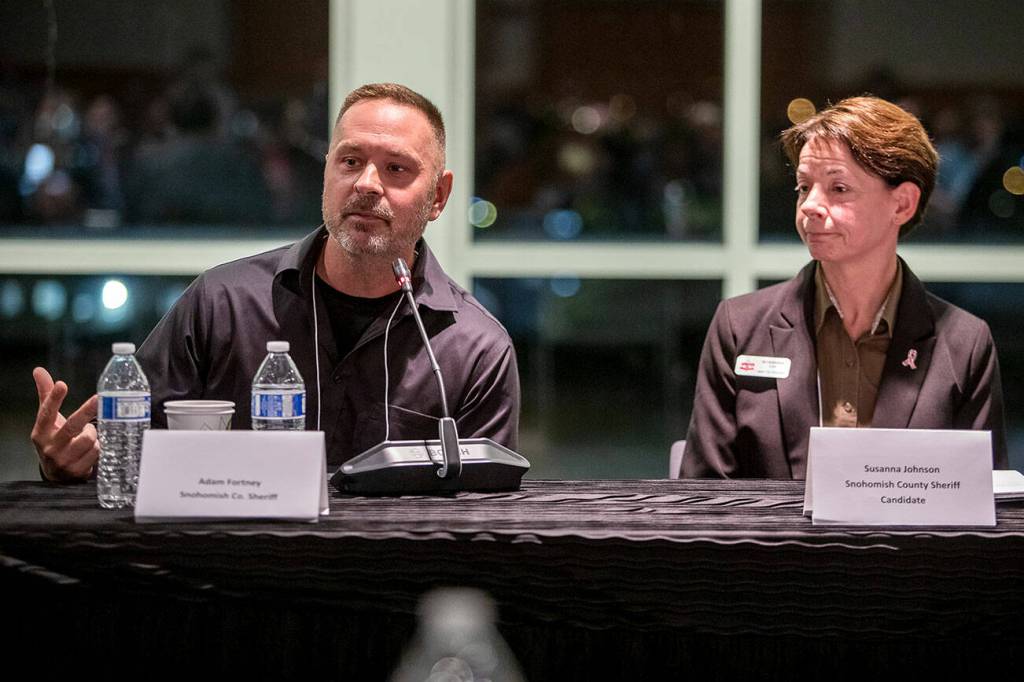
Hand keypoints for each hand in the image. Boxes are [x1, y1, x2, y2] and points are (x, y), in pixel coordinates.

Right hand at [31, 367, 99, 481]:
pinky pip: (97, 452)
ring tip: (87, 436)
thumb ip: (46, 396)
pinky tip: (91, 449)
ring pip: (90, 439)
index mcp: (41, 433)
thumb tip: (39, 371)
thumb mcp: (48, 421)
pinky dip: (98, 448)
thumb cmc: (54, 441)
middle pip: (72, 426)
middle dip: (87, 411)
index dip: (54, 399)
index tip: (62, 384)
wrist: (57, 474)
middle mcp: (51, 447)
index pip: (46, 413)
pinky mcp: (77, 471)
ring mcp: (64, 461)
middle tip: (99, 399)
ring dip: (94, 435)